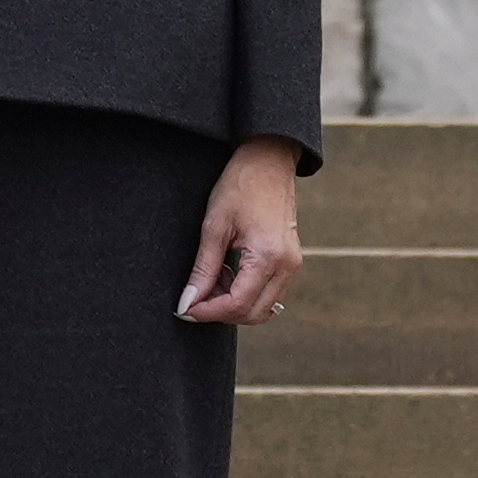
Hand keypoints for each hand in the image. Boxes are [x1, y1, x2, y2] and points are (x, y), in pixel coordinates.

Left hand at [176, 136, 304, 324]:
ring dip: (233, 303)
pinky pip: (268, 292)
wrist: (268, 162)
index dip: (208, 312)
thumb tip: (188, 301)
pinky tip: (227, 273)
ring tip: (210, 279)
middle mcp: (287, 266)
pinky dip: (245, 292)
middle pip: (253, 314)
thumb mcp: (214, 227)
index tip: (185, 308)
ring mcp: (292, 265)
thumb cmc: (240, 186)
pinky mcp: (290, 262)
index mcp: (269, 256)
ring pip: (263, 308)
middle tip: (194, 297)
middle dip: (221, 312)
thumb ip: (203, 269)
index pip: (238, 304)